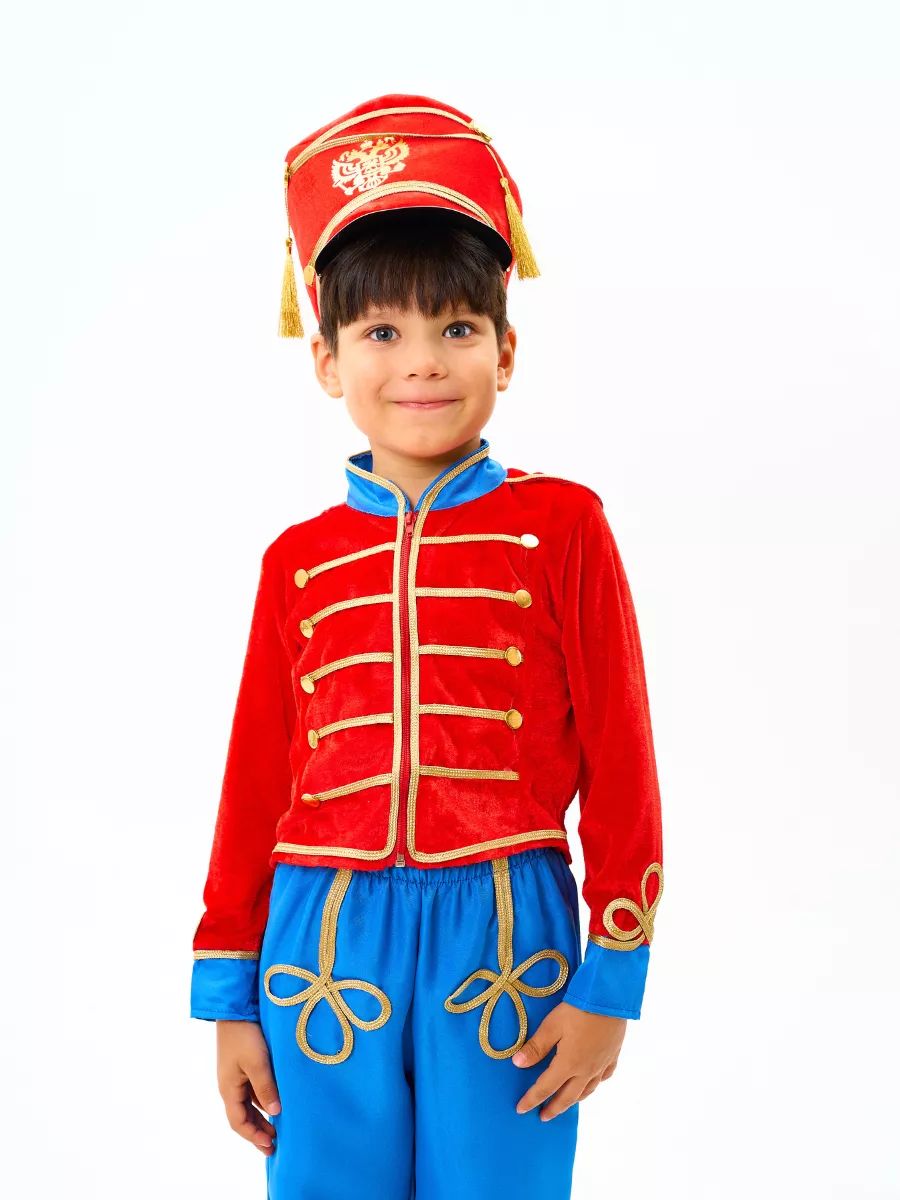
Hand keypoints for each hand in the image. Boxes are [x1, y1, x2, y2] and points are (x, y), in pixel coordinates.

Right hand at [216, 1020, 281, 1154]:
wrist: (235, 1008)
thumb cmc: (245, 1035)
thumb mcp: (257, 1063)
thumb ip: (265, 1088)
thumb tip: (275, 1113)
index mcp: (228, 1089)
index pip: (238, 1122)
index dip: (253, 1136)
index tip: (270, 1146)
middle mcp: (230, 1085)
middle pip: (243, 1116)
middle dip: (257, 1131)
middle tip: (275, 1144)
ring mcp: (236, 1075)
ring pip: (249, 1104)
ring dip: (261, 1117)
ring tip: (278, 1128)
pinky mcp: (244, 1065)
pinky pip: (253, 1091)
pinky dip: (263, 1101)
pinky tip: (276, 1102)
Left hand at [512, 1000, 625, 1120]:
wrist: (610, 999)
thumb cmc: (578, 1010)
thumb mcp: (552, 1025)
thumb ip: (536, 1047)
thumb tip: (517, 1064)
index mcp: (569, 1064)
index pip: (546, 1088)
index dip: (532, 1099)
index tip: (521, 1109)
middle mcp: (586, 1070)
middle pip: (568, 1096)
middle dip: (554, 1108)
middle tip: (543, 1117)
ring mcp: (601, 1065)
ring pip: (587, 1090)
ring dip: (573, 1100)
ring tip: (565, 1104)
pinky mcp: (613, 1056)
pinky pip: (603, 1078)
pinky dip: (593, 1085)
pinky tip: (591, 1083)